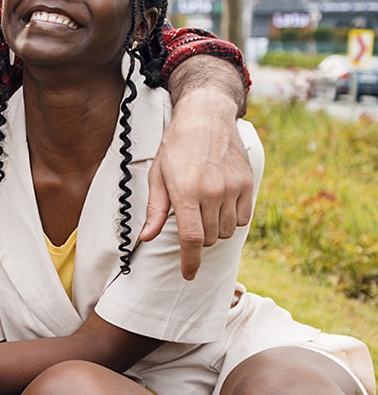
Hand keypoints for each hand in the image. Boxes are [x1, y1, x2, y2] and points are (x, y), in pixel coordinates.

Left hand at [141, 88, 252, 278]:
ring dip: (214, 229)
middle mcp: (212, 192)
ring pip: (226, 231)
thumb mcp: (158, 176)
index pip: (191, 239)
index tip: (188, 275)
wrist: (206, 118)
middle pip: (208, 238)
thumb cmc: (176, 147)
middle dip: (197, 238)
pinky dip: (231, 219)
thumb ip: (155, 210)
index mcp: (186, 192)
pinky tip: (220, 204)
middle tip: (189, 218)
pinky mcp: (248, 184)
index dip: (190, 262)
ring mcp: (233, 188)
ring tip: (203, 207)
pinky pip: (242, 218)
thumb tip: (147, 238)